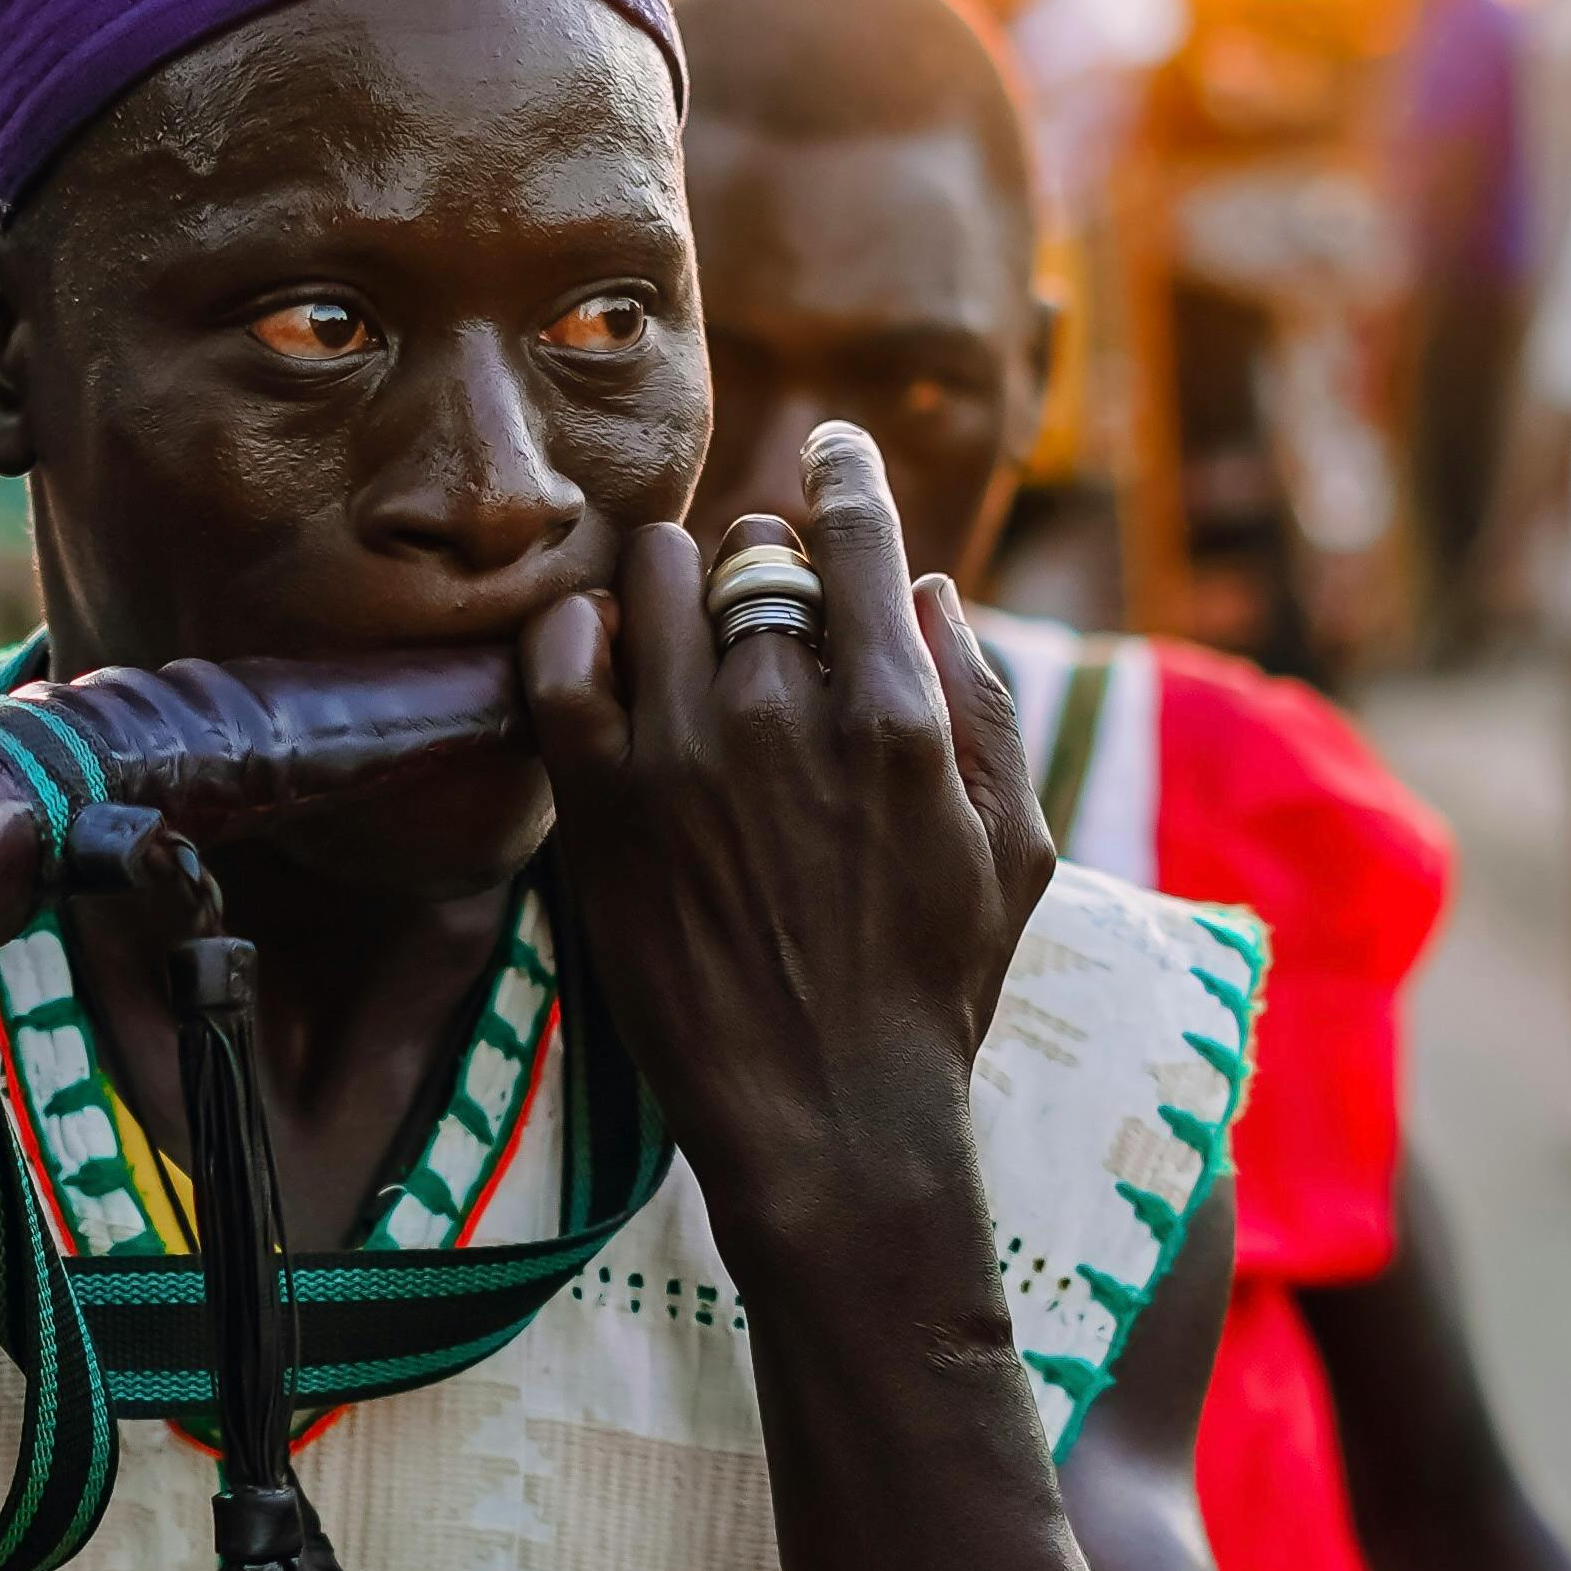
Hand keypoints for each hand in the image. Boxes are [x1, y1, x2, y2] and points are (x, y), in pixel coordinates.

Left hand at [520, 422, 1051, 1261]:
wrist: (826, 1115)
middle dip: (762, 556)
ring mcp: (680, 755)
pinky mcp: (602, 805)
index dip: (842, 476)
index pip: (855, 535)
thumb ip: (981, 705)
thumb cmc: (931, 989)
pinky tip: (600, 647)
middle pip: (752, 549)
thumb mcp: (1011, 847)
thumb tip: (928, 590)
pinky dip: (576, 629)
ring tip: (680, 617)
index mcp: (895, 715)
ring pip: (656, 575)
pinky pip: (559, 660)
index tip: (831, 455)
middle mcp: (782, 714)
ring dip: (671, 578)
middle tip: (759, 595)